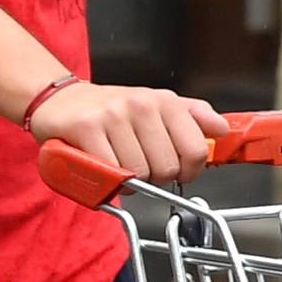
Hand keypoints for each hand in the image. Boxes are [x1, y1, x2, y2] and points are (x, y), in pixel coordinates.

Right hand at [29, 79, 228, 187]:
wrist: (59, 100)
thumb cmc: (108, 109)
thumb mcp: (154, 105)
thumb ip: (191, 116)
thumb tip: (222, 129)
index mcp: (164, 101)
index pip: (196, 149)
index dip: (188, 171)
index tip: (176, 171)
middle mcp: (142, 105)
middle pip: (167, 168)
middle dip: (154, 178)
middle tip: (138, 167)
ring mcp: (114, 115)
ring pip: (138, 173)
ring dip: (128, 181)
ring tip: (117, 166)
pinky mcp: (87, 128)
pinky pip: (110, 171)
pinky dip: (106, 179)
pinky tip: (100, 166)